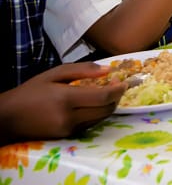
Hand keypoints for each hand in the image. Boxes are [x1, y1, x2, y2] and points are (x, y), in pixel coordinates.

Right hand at [0, 63, 124, 143]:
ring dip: (108, 106)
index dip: (118, 90)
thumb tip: (107, 70)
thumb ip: (82, 70)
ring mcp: (68, 129)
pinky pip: (90, 125)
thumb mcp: (53, 74)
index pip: (103, 96)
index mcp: (66, 98)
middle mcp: (69, 117)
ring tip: (108, 94)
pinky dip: (97, 114)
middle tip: (119, 87)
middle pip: (106, 110)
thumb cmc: (30, 92)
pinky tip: (94, 104)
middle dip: (117, 98)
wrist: (8, 118)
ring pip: (100, 119)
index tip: (124, 82)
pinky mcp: (67, 136)